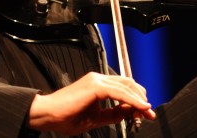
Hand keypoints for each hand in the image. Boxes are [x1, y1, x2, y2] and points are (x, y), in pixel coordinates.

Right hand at [28, 72, 155, 134]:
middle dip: (142, 98)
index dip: (136, 99)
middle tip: (149, 113)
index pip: (123, 87)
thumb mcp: (96, 118)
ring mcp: (97, 80)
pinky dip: (132, 100)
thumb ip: (113, 114)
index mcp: (97, 85)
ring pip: (127, 86)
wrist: (47, 115)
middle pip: (128, 83)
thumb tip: (130, 113)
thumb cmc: (65, 117)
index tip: (145, 113)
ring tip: (147, 112)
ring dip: (140, 99)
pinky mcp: (95, 86)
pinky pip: (120, 92)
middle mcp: (98, 79)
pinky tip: (140, 108)